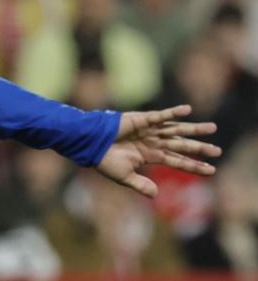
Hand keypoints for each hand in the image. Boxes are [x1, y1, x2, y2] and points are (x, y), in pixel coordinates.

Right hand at [95, 104, 219, 197]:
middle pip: (181, 145)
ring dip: (193, 129)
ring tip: (212, 128)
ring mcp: (148, 130)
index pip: (177, 161)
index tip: (212, 170)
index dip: (194, 166)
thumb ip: (140, 184)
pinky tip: (187, 110)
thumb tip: (157, 195)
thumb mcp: (124, 176)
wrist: (88, 144)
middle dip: (199, 148)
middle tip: (217, 151)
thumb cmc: (103, 160)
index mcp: (149, 156)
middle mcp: (152, 142)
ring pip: (176, 130)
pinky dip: (173, 113)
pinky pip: (160, 116)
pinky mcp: (140, 120)